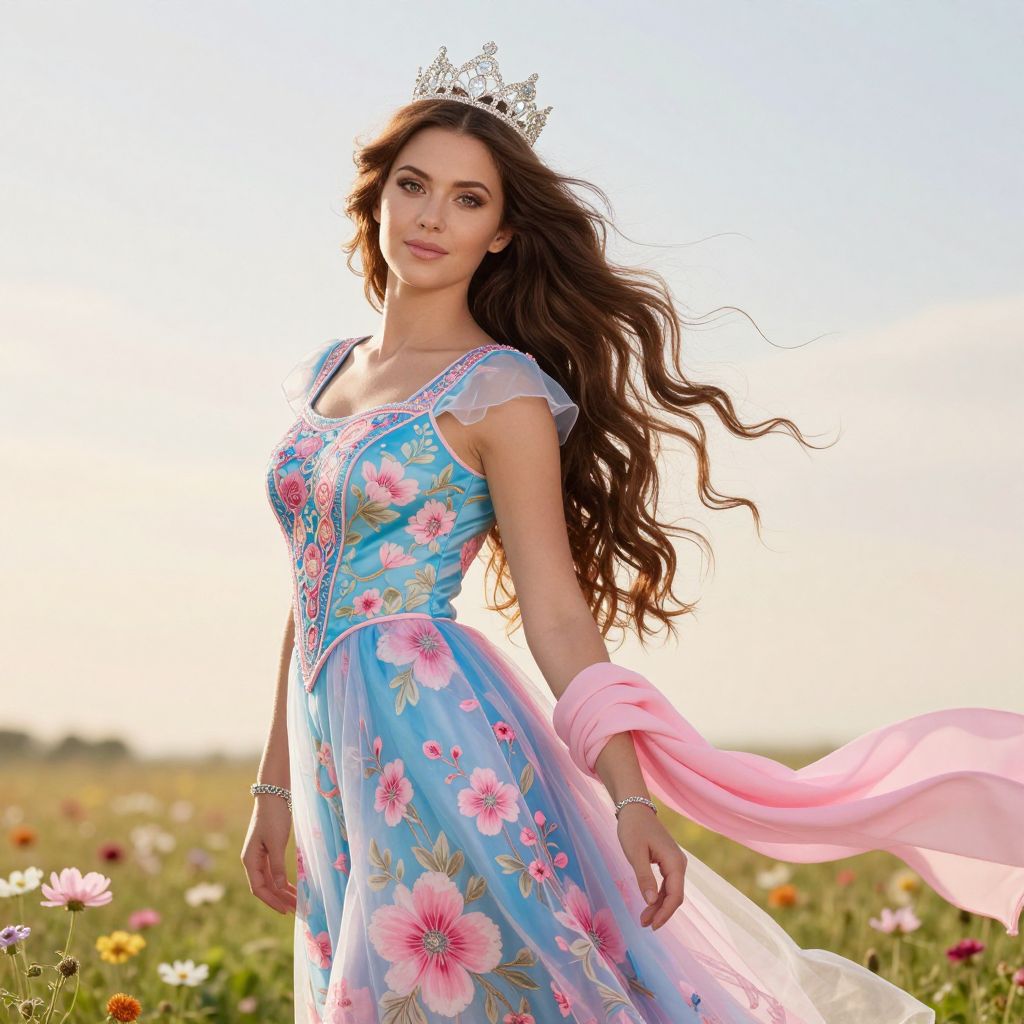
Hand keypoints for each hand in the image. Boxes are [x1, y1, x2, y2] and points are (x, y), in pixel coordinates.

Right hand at [240, 798, 297, 915]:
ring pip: (270, 880)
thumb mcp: (277, 842)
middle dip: (279, 899)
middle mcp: (252, 860)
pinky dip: (283, 881)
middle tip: (296, 909)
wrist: (274, 795)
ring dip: (282, 892)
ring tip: (297, 902)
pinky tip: (293, 887)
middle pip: (265, 886)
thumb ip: (278, 866)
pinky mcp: (268, 850)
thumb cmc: (274, 817)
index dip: (272, 901)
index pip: (259, 888)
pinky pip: (274, 872)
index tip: (286, 910)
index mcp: (249, 860)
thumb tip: (280, 888)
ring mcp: (260, 856)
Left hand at [616, 802, 686, 931]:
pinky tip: (648, 904)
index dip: (665, 913)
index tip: (653, 926)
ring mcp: (674, 863)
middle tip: (644, 925)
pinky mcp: (667, 862)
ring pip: (671, 891)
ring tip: (644, 920)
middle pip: (675, 896)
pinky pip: (666, 884)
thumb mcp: (635, 853)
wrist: (635, 808)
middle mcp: (679, 864)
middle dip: (661, 912)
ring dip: (659, 906)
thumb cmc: (633, 828)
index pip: (676, 895)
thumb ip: (644, 877)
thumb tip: (652, 901)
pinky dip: (658, 896)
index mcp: (675, 862)